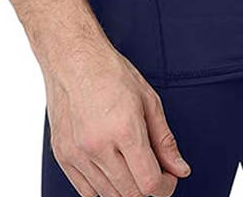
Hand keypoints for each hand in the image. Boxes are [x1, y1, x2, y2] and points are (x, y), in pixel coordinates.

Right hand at [44, 41, 190, 196]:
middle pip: (130, 194)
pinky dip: (103, 188)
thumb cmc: (111, 73)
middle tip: (154, 169)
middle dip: (148, 187)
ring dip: (126, 188)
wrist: (73, 60)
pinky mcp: (62, 157)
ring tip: (132, 164)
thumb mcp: (148, 100)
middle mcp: (98, 146)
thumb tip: (180, 170)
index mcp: (124, 129)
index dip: (165, 186)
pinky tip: (112, 168)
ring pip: (108, 196)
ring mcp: (77, 154)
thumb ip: (164, 140)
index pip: (149, 183)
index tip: (169, 176)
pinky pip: (86, 192)